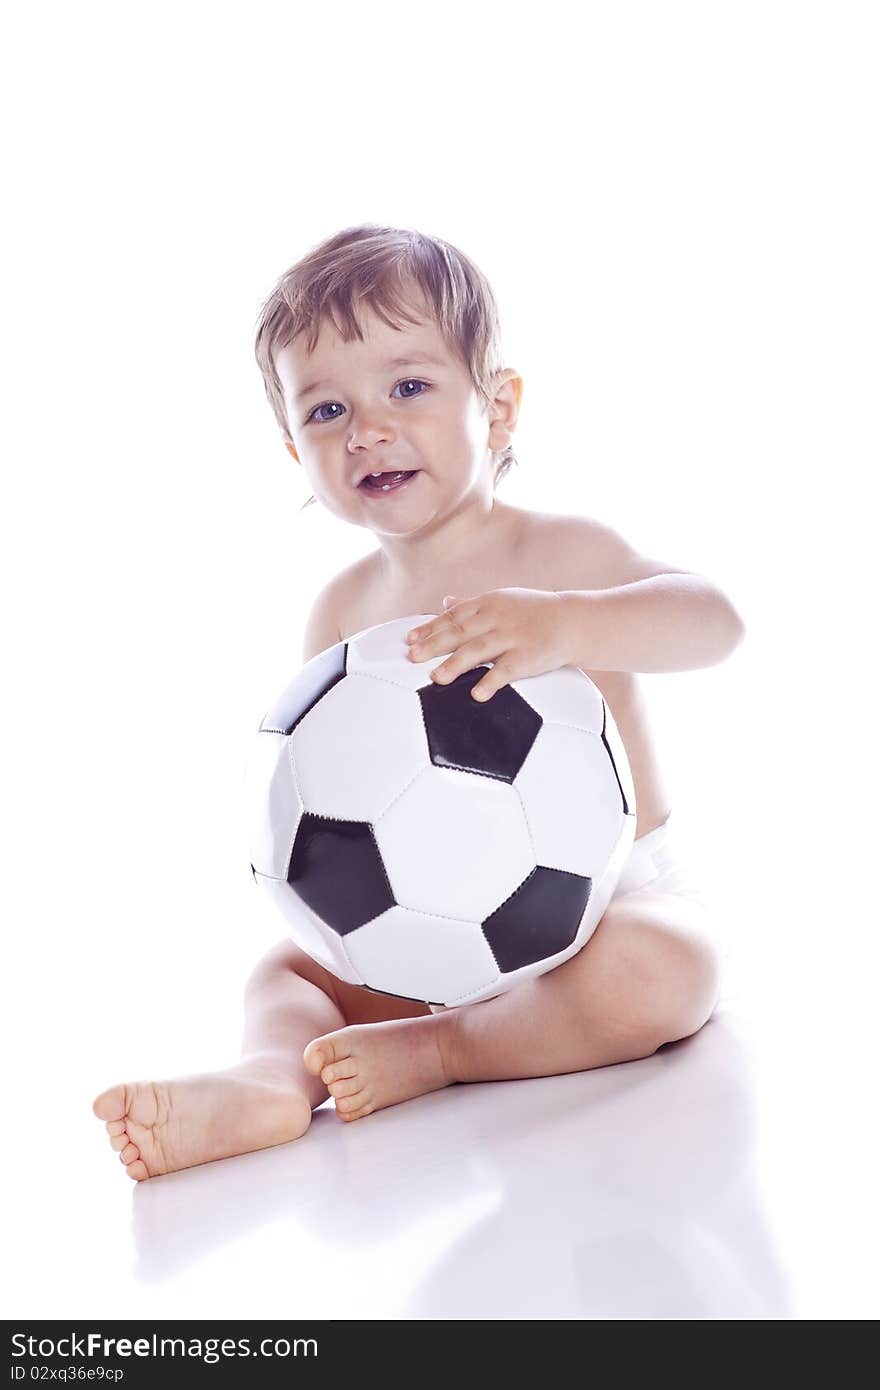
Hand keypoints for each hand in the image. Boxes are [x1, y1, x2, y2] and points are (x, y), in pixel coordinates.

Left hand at [405, 588, 573, 700]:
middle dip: (434, 644)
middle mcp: (498, 618)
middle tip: (412, 657)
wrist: (573, 621)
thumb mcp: (503, 600)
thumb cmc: (534, 611)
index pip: (453, 616)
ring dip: (456, 665)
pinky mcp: (528, 656)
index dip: (430, 627)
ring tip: (436, 679)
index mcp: (489, 603)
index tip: (410, 639)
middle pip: (460, 631)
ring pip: (479, 650)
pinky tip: (477, 694)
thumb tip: (445, 601)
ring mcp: (513, 637)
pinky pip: (506, 671)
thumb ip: (472, 604)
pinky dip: (491, 682)